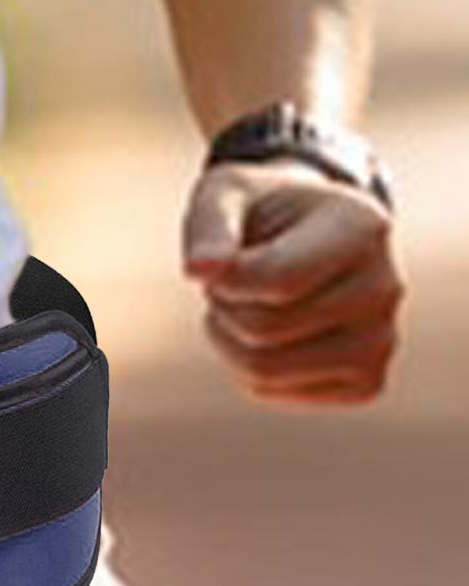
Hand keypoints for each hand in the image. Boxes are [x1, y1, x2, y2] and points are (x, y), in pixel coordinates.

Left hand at [180, 156, 404, 405]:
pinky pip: (270, 391)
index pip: (275, 281)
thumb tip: (199, 270)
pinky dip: (247, 367)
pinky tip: (272, 332)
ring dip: (229, 338)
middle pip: (261, 330)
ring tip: (250, 302)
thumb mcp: (224, 195)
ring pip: (262, 371)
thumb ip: (209, 226)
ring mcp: (381, 340)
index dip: (225, 277)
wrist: (298, 238)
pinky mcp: (364, 381)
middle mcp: (386, 287)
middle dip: (225, 304)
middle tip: (236, 279)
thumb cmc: (257, 212)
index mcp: (363, 226)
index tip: (224, 256)